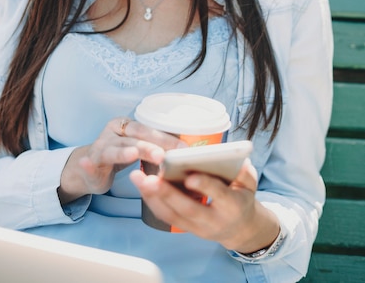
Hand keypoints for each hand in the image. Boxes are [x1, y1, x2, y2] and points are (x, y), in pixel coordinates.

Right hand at [58, 117, 182, 204]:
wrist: (91, 168)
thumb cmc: (121, 156)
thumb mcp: (139, 149)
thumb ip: (156, 149)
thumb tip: (187, 153)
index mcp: (127, 125)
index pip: (149, 130)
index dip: (166, 138)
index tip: (184, 149)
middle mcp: (113, 132)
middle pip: (134, 138)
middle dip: (150, 146)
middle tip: (164, 156)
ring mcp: (100, 146)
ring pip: (114, 149)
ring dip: (124, 152)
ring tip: (133, 154)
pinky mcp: (90, 162)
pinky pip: (89, 163)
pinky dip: (87, 163)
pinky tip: (85, 163)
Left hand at [130, 159, 279, 252]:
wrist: (240, 230)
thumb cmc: (242, 198)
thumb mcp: (250, 185)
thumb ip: (245, 172)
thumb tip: (239, 158)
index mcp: (232, 206)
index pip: (219, 195)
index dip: (205, 186)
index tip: (190, 176)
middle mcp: (213, 221)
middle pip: (188, 209)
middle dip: (167, 193)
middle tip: (150, 178)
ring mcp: (198, 228)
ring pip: (172, 215)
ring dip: (152, 197)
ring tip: (137, 178)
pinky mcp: (186, 229)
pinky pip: (167, 217)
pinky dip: (152, 202)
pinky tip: (141, 186)